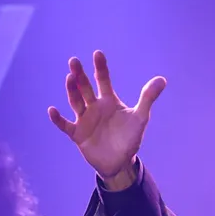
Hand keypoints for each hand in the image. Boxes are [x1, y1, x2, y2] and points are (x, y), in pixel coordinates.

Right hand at [48, 50, 165, 188]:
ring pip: (76, 102)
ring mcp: (85, 120)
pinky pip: (65, 125)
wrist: (120, 162)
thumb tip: (162, 79)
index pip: (103, 80)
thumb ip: (148, 98)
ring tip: (69, 78)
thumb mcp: (140, 118)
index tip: (98, 53)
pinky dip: (58, 119)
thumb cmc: (130, 138)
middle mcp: (95, 107)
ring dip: (72, 91)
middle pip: (85, 88)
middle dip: (80, 75)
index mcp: (109, 101)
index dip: (100, 67)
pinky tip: (52, 110)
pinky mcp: (77, 134)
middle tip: (74, 61)